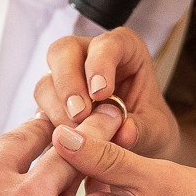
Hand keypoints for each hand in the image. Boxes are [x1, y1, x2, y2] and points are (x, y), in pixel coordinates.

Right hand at [35, 26, 178, 159]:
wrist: (137, 152)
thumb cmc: (149, 130)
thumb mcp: (156, 131)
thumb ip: (142, 129)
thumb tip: (123, 133)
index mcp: (124, 50)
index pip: (107, 43)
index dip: (100, 64)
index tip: (101, 93)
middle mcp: (89, 57)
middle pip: (64, 51)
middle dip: (68, 82)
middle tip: (79, 115)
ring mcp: (65, 81)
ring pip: (46, 81)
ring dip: (57, 109)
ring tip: (76, 135)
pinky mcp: (51, 106)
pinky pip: (39, 111)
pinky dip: (48, 127)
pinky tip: (63, 145)